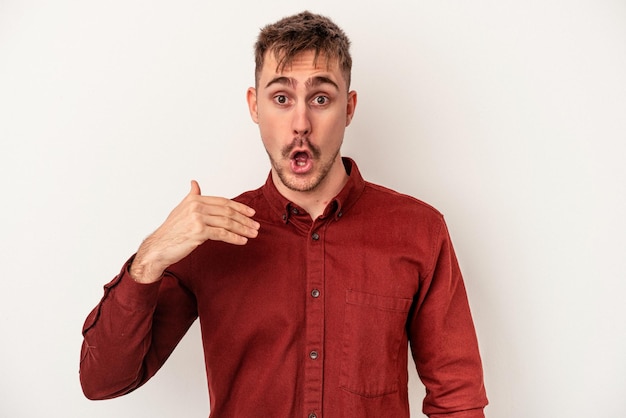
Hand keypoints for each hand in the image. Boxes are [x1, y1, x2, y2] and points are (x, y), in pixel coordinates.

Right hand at [130, 180, 259, 282]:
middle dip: (244, 219)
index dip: (240, 207)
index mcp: (194, 200)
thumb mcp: (181, 209)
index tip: (251, 213)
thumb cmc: (171, 230)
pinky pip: (222, 234)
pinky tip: (243, 241)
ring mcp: (197, 218)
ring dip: (243, 229)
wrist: (158, 247)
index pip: (223, 202)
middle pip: (228, 212)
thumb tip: (195, 183)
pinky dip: (235, 238)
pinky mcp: (199, 232)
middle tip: (256, 226)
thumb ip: (192, 196)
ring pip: (227, 223)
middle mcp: (196, 206)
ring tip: (253, 234)